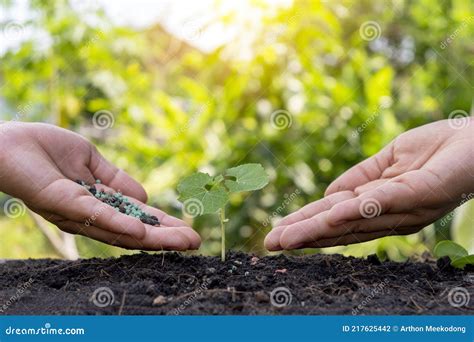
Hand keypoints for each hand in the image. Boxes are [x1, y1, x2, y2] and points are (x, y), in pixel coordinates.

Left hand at [0, 122, 199, 250]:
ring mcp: (76, 212)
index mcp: (97, 204)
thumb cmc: (44, 148)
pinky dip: (118, 224)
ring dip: (151, 238)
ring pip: (119, 229)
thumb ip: (117, 180)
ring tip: (181, 242)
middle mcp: (89, 215)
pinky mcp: (62, 203)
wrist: (7, 140)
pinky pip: (94, 216)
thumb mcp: (91, 161)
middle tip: (196, 244)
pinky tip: (140, 231)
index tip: (188, 231)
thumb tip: (146, 197)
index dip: (162, 226)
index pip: (136, 218)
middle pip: (132, 231)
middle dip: (164, 238)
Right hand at [265, 118, 473, 249]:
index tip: (278, 232)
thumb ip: (359, 178)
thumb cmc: (440, 148)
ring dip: (317, 231)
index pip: (336, 219)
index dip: (306, 225)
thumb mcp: (390, 159)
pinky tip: (327, 214)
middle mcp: (389, 215)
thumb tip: (326, 196)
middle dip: (302, 236)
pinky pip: (380, 204)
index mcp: (381, 206)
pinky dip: (352, 211)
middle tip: (269, 245)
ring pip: (353, 223)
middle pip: (339, 228)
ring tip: (285, 239)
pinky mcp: (418, 195)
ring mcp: (403, 209)